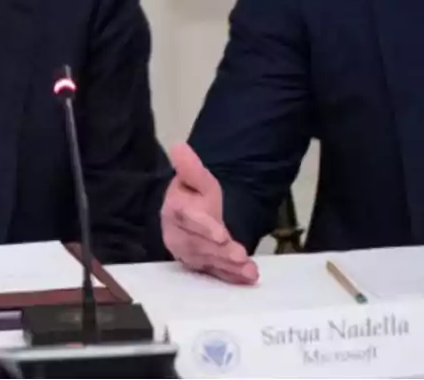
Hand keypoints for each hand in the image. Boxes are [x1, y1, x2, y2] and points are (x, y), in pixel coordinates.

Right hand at [160, 143, 258, 283]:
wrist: (197, 214)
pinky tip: (246, 277)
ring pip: (207, 261)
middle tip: (240, 255)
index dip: (205, 228)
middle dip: (220, 252)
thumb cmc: (195, 196)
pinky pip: (215, 273)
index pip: (188, 219)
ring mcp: (188, 253)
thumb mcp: (197, 179)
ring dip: (228, 266)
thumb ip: (190, 167)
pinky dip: (231, 277)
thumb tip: (179, 147)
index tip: (222, 236)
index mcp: (175, 211)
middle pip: (198, 245)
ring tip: (248, 268)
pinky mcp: (199, 266)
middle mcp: (177, 235)